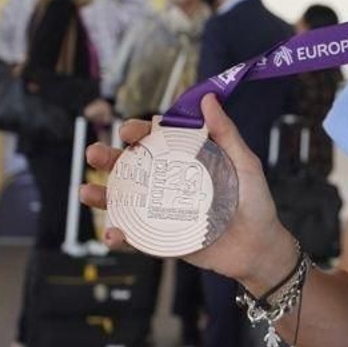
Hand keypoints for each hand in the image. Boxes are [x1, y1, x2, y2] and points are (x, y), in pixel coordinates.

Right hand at [79, 97, 297, 285]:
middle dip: (109, 160)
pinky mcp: (163, 240)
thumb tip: (208, 98)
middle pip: (132, 169)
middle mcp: (170, 185)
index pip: (155, 142)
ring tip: (86, 191)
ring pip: (125, 201)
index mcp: (187, 162)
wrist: (260, 248)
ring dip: (102, 196)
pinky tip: (112, 232)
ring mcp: (164, 213)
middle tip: (95, 154)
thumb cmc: (255, 204)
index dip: (138, 134)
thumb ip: (225, 133)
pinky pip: (136, 237)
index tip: (128, 131)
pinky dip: (120, 235)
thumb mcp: (243, 163)